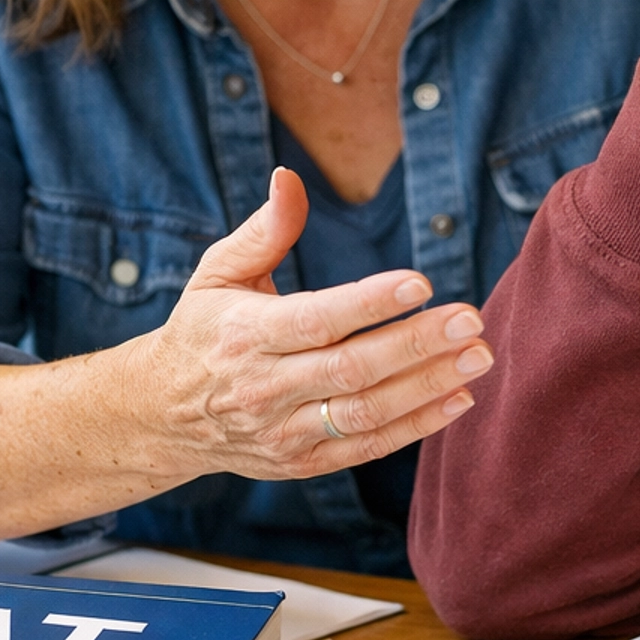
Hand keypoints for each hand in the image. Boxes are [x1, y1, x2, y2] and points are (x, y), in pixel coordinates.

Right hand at [126, 167, 489, 483]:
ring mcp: (283, 432)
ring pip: (365, 414)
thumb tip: (289, 176)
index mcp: (245, 334)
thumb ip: (264, 229)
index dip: (370, 304)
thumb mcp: (218, 273)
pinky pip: (367, 447)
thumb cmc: (202, 331)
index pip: (317, 320)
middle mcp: (264, 388)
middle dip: (417, 345)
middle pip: (351, 370)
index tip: (422, 283)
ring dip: (428, 387)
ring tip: (478, 358)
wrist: (161, 415)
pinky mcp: (302, 462)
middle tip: (471, 320)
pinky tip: (459, 399)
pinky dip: (416, 427)